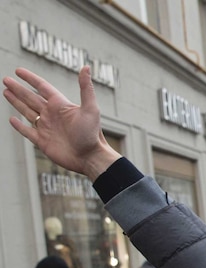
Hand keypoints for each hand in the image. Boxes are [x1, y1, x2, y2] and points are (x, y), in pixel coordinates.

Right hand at [3, 66, 120, 180]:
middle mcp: (52, 115)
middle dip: (18, 89)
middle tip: (6, 80)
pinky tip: (12, 119)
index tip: (18, 70)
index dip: (30, 78)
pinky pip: (28, 131)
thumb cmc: (92, 134)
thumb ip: (86, 88)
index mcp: (61, 105)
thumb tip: (86, 67)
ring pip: (27, 111)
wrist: (90, 158)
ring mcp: (47, 128)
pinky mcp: (43, 142)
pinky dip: (19, 126)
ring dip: (16, 102)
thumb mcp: (90, 109)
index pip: (42, 87)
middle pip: (31, 98)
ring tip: (6, 92)